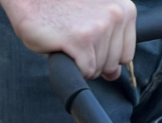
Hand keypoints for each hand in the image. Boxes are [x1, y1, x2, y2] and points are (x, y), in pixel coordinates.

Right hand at [0, 0, 135, 79]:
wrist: (35, 1)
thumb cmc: (62, 9)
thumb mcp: (96, 17)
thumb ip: (111, 43)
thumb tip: (115, 75)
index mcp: (125, 9)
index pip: (126, 54)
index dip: (107, 58)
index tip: (92, 50)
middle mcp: (116, 16)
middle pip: (113, 64)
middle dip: (94, 63)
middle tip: (77, 47)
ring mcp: (100, 27)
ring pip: (98, 68)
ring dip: (81, 65)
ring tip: (70, 45)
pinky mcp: (82, 39)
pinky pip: (86, 70)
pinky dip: (75, 69)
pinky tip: (66, 52)